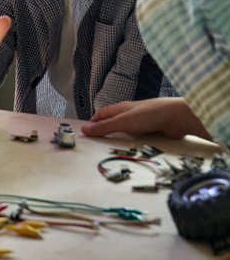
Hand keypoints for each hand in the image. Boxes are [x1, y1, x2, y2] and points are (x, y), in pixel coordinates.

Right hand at [81, 98, 211, 139]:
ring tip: (113, 153)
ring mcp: (142, 124)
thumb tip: (84, 129)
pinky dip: (134, 145)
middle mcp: (130, 115)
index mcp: (120, 109)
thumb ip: (104, 127)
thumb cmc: (149, 114)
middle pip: (114, 124)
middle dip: (106, 133)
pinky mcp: (152, 132)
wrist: (178, 117)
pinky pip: (139, 140)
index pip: (102, 114)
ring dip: (121, 141)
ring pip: (127, 134)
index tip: (86, 132)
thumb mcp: (122, 121)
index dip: (94, 122)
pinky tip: (132, 152)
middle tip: (96, 146)